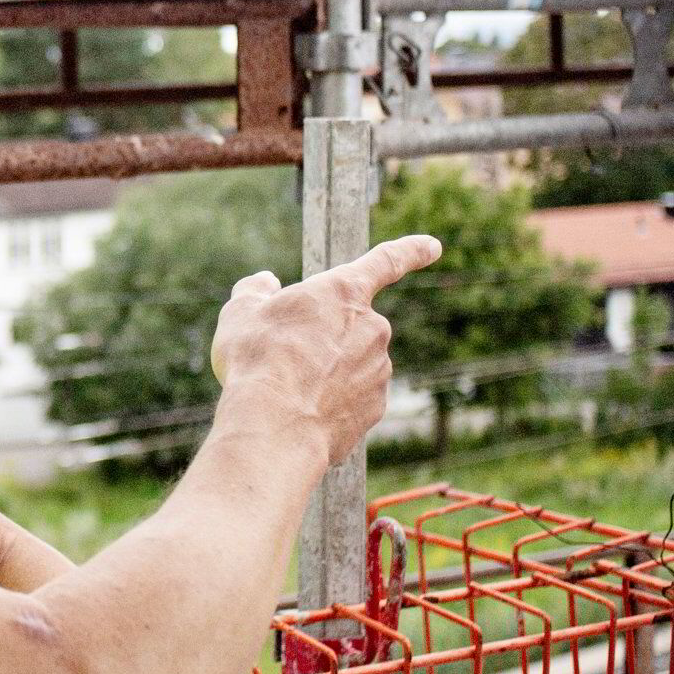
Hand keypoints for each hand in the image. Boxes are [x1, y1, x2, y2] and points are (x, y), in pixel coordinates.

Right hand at [208, 235, 441, 464]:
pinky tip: (303, 411)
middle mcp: (372, 327)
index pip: (386, 261)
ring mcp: (378, 370)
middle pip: (351, 325)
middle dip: (325, 337)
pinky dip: (332, 402)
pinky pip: (353, 398)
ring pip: (353, 363)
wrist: (275, 426)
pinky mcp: (376, 408)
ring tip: (289, 388)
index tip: (433, 247)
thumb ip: (255, 291)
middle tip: (286, 355)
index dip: (411, 251)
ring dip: (328, 371)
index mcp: (344, 292)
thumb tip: (265, 284)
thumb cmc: (258, 360)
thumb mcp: (240, 314)